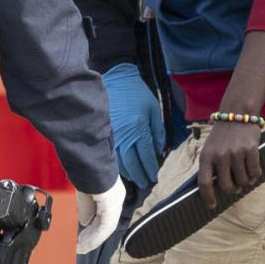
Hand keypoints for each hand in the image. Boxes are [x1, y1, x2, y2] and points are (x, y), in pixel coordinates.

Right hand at [76, 177, 125, 253]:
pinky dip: (95, 237)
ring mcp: (115, 203)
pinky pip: (105, 228)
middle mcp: (116, 199)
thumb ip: (86, 208)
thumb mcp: (84, 193)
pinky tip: (86, 243)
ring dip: (92, 240)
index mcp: (110, 194)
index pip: (103, 216)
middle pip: (105, 224)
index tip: (82, 236)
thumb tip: (85, 222)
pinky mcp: (112, 207)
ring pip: (106, 229)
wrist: (88, 161)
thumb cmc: (85, 170)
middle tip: (81, 246)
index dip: (92, 228)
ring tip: (81, 248)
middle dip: (91, 237)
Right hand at [102, 63, 166, 189]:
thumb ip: (157, 131)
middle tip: (145, 183)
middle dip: (140, 175)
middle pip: (133, 163)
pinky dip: (118, 165)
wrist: (116, 80)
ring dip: (129, 173)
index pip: (147, 156)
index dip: (150, 169)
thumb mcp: (153, 109)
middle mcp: (126, 136)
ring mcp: (114, 136)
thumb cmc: (137, 93)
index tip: (153, 177)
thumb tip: (158, 150)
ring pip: (121, 162)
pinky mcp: (106, 133)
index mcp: (140, 129)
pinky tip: (122, 170)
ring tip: (136, 180)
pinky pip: (112, 154)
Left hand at [197, 122, 259, 208]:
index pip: (204, 183)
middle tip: (236, 189)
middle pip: (226, 186)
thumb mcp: (210, 148)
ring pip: (242, 181)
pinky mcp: (250, 150)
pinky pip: (254, 172)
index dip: (208, 197)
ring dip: (246, 182)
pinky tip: (254, 170)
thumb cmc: (222, 135)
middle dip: (232, 190)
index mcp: (206, 156)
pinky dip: (256, 174)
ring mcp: (235, 153)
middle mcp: (220, 156)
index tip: (212, 206)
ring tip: (246, 177)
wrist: (237, 113)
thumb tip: (214, 189)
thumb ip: (211, 166)